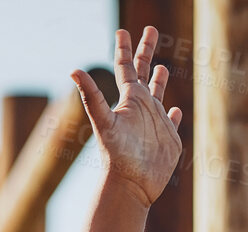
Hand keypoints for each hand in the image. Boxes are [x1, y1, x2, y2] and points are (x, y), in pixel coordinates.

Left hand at [71, 26, 182, 208]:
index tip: (122, 30)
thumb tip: (73, 70)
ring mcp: (155, 122)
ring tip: (161, 68)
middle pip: (143, 72)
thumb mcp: (104, 122)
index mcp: (128, 100)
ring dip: (159, 80)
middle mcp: (141, 108)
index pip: (125, 67)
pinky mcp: (168, 139)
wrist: (131, 187)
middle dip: (145, 50)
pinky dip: (174, 115)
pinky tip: (174, 110)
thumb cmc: (117, 156)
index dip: (124, 48)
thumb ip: (91, 96)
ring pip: (158, 94)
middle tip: (149, 30)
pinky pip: (172, 122)